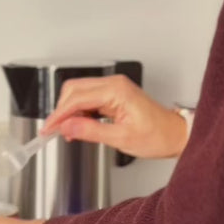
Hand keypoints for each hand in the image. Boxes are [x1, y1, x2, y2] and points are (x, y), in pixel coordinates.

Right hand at [42, 75, 187, 158]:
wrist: (176, 135)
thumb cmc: (158, 136)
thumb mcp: (121, 139)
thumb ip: (90, 131)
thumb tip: (67, 128)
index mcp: (116, 90)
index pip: (77, 98)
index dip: (59, 114)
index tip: (48, 128)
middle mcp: (114, 84)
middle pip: (74, 90)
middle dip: (61, 110)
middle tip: (54, 131)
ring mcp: (114, 88)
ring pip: (79, 93)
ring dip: (69, 111)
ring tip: (66, 132)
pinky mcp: (113, 96)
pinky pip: (89, 99)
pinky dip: (79, 112)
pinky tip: (77, 126)